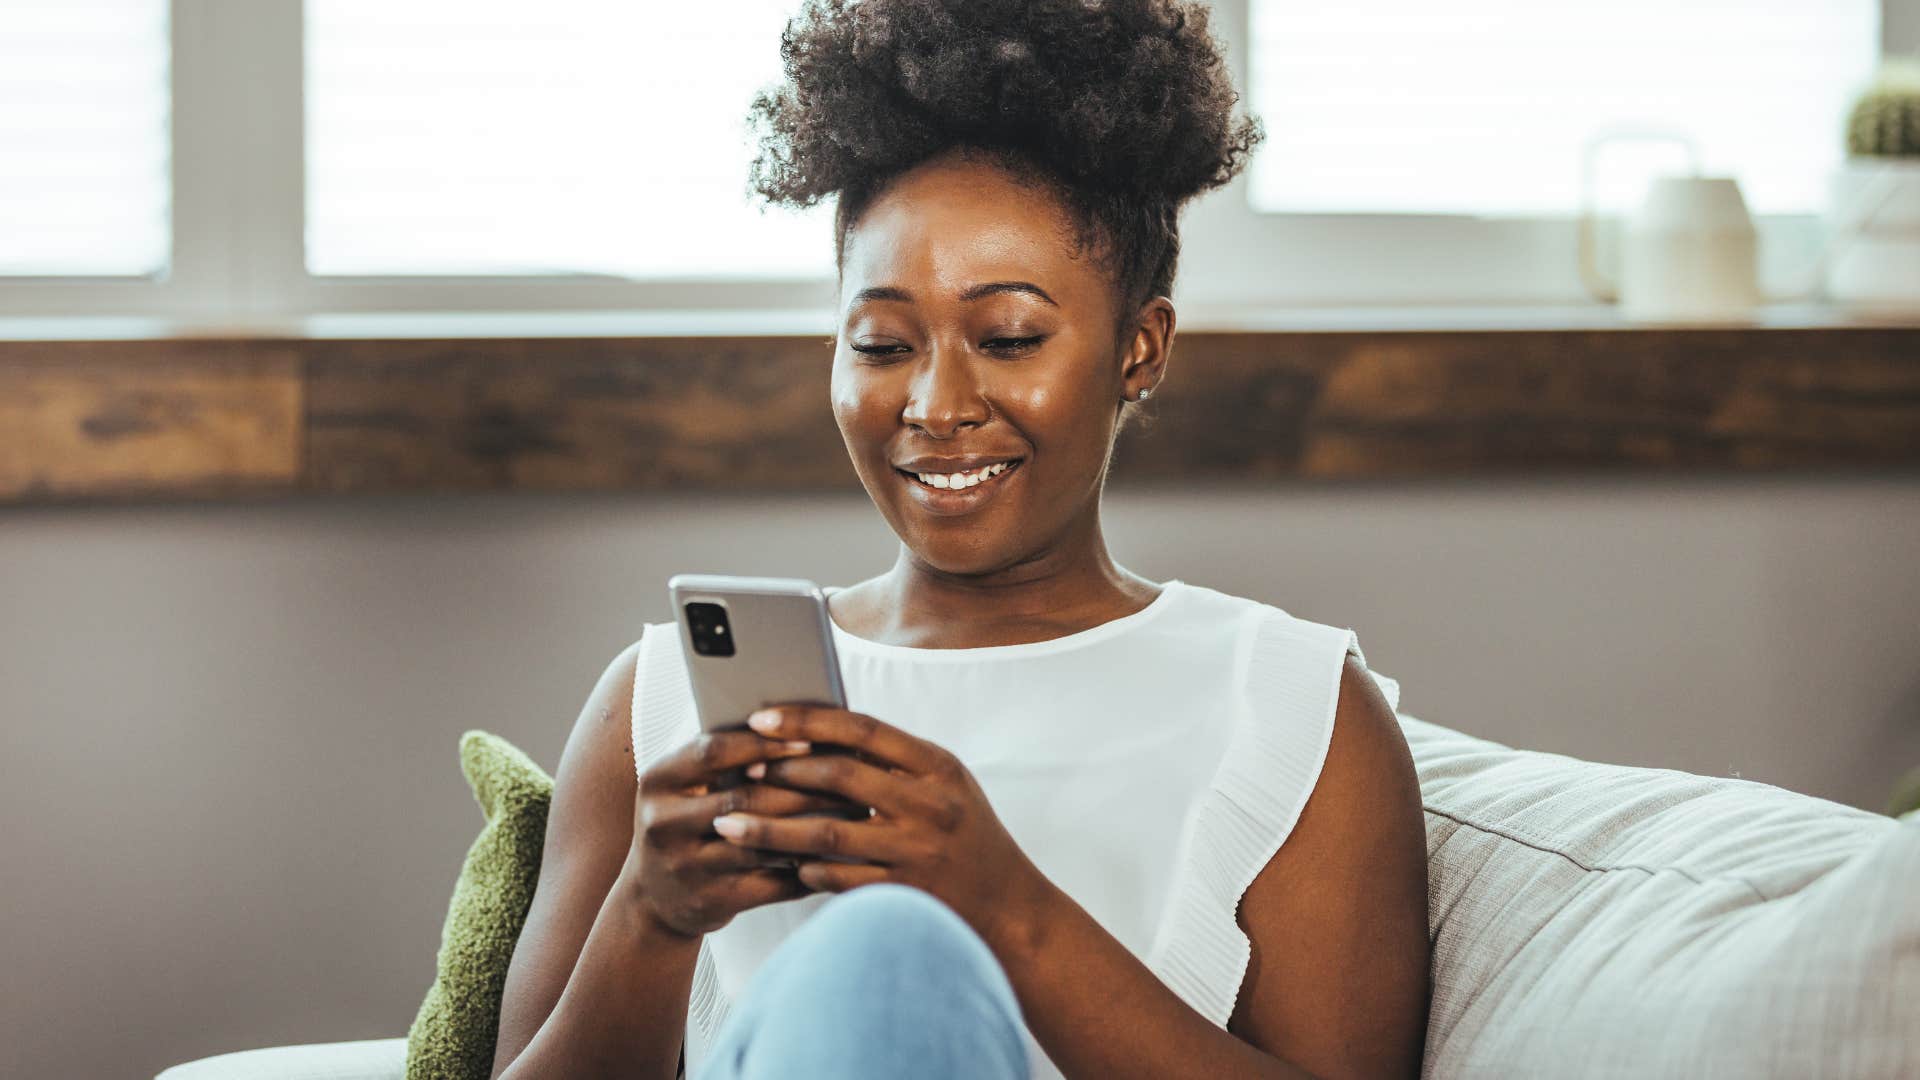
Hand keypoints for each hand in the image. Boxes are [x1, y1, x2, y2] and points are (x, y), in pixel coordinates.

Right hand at [632, 728, 866, 938]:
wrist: (654, 899)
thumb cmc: (687, 823)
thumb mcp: (687, 786)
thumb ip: (726, 758)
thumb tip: (798, 723)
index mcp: (657, 780)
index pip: (713, 752)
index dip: (763, 744)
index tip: (808, 739)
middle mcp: (662, 823)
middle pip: (744, 798)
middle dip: (802, 787)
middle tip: (849, 779)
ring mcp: (684, 867)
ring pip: (761, 844)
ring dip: (812, 828)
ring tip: (854, 814)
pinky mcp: (709, 902)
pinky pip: (771, 884)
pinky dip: (808, 869)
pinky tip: (838, 855)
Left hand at [712, 705, 1052, 948]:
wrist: (1010, 907)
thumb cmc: (966, 835)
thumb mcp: (944, 784)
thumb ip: (893, 759)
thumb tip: (818, 729)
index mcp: (937, 765)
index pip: (862, 728)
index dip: (808, 720)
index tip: (762, 717)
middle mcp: (930, 804)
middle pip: (840, 776)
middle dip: (782, 770)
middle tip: (740, 770)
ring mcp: (918, 852)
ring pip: (828, 833)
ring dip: (772, 827)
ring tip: (730, 823)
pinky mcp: (904, 895)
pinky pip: (838, 879)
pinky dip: (803, 868)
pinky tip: (777, 863)